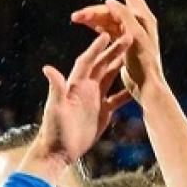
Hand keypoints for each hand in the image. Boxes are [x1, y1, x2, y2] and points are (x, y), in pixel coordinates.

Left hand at [29, 31, 132, 169]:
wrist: (58, 152)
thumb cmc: (54, 130)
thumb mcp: (55, 109)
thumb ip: (55, 88)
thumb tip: (47, 68)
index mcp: (75, 86)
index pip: (87, 61)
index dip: (96, 48)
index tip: (107, 35)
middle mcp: (85, 90)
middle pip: (102, 65)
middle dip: (114, 51)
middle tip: (129, 38)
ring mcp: (94, 100)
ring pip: (111, 78)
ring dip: (121, 66)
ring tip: (135, 56)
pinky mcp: (102, 113)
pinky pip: (117, 99)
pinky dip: (127, 92)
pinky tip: (139, 87)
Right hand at [71, 0, 165, 99]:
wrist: (147, 86)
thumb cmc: (144, 63)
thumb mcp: (135, 36)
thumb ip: (124, 16)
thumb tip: (110, 0)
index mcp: (142, 19)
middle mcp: (137, 24)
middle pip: (111, 12)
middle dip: (94, 11)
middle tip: (76, 16)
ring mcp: (130, 35)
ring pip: (108, 22)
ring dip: (93, 19)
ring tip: (76, 19)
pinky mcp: (123, 47)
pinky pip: (108, 32)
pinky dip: (97, 27)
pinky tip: (87, 25)